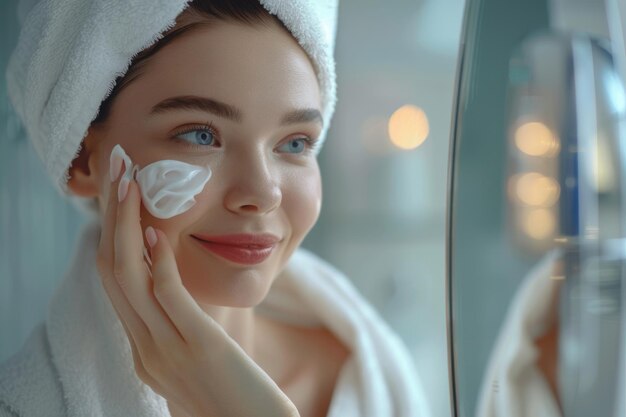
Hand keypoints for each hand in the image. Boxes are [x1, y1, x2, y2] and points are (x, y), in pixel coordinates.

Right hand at [96, 162, 299, 416]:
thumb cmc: (234, 398)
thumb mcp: (196, 360)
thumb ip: (182, 329)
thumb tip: (176, 293)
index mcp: (144, 350)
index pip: (115, 284)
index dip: (111, 235)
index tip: (118, 196)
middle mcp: (145, 349)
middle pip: (112, 272)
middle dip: (110, 218)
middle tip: (115, 171)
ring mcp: (167, 350)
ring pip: (129, 278)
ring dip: (125, 225)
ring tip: (127, 184)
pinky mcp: (198, 348)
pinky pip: (168, 298)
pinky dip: (157, 261)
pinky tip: (156, 230)